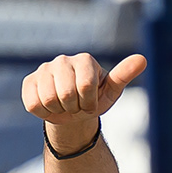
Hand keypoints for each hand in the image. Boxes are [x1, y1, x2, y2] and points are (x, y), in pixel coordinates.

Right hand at [22, 51, 144, 152]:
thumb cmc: (94, 99)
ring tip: (65, 105)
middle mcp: (62, 60)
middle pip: (66, 94)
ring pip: (49, 100)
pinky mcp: (29, 82)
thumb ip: (124, 75)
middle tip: (77, 105)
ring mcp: (44, 69)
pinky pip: (34, 105)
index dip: (89, 103)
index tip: (91, 102)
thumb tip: (142, 59)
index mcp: (85, 60)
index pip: (86, 87)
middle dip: (74, 108)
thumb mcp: (111, 91)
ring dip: (60, 111)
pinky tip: (51, 106)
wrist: (73, 111)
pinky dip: (44, 113)